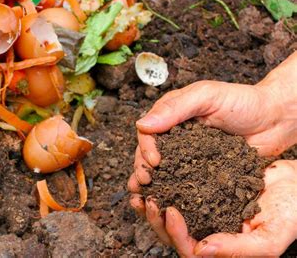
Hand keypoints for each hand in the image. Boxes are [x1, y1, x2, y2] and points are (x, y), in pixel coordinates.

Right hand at [129, 51, 296, 188]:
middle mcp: (175, 137)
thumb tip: (142, 124)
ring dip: (153, 185)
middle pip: (149, 154)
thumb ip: (176, 108)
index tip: (154, 161)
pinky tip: (167, 204)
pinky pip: (184, 183)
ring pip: (163, 171)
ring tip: (147, 198)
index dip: (145, 147)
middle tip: (146, 182)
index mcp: (171, 116)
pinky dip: (173, 193)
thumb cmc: (243, 101)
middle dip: (143, 169)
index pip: (148, 133)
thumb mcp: (207, 96)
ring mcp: (187, 156)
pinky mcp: (201, 172)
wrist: (275, 119)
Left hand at [130, 160, 296, 256]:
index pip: (189, 250)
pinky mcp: (201, 192)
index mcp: (221, 248)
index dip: (176, 234)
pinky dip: (164, 184)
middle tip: (149, 199)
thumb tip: (200, 251)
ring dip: (153, 203)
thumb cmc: (291, 212)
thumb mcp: (271, 236)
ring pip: (170, 215)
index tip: (170, 210)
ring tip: (142, 188)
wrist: (296, 183)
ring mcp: (203, 212)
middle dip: (156, 219)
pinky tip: (156, 172)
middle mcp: (208, 232)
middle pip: (172, 234)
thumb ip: (238, 249)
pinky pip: (177, 191)